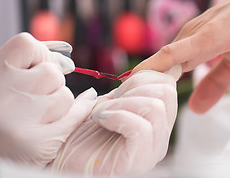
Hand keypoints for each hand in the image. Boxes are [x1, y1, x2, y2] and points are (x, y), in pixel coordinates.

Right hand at [0, 33, 96, 166]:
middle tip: (31, 100)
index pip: (28, 45)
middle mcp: (4, 94)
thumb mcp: (2, 82)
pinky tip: (68, 117)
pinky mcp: (37, 144)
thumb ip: (28, 65)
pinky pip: (75, 116)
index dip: (38, 54)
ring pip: (65, 96)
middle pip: (53, 74)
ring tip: (35, 117)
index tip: (35, 67)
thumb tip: (68, 59)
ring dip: (59, 105)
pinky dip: (78, 114)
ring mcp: (20, 120)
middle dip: (50, 85)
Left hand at [50, 66, 180, 176]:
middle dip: (133, 86)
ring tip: (102, 112)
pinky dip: (116, 116)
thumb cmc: (82, 131)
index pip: (168, 85)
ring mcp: (152, 151)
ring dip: (121, 102)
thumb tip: (170, 68)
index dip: (144, 75)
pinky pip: (141, 128)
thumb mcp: (114, 102)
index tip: (120, 88)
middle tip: (110, 101)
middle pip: (166, 92)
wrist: (58, 156)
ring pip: (155, 108)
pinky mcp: (138, 162)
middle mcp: (160, 137)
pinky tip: (100, 120)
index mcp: (158, 121)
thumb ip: (138, 88)